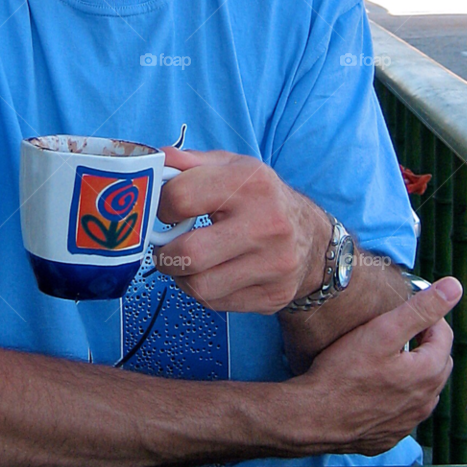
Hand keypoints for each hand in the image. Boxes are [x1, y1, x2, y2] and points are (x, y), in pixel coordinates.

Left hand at [154, 147, 330, 313]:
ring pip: (199, 287)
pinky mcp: (273, 295)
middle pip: (189, 254)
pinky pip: (216, 304)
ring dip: (182, 277)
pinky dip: (204, 292)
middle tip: (167, 247)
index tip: (165, 212)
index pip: (182, 197)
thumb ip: (190, 162)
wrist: (311, 237)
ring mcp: (273, 264)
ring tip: (188, 262)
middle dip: (165, 254)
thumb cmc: (260, 198)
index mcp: (252, 183)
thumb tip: (155, 162)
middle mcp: (267, 224)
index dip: (162, 206)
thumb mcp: (232, 167)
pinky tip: (212, 274)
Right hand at [294, 277, 460, 454]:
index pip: (444, 335)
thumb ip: (421, 308)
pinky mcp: (390, 435)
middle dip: (422, 343)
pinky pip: (403, 411)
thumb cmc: (344, 372)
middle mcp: (426, 402)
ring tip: (384, 355)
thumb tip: (454, 287)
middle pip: (436, 362)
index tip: (405, 308)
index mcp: (429, 373)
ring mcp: (408, 422)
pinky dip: (397, 395)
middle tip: (395, 329)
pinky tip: (373, 385)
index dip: (427, 316)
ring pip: (422, 389)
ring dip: (412, 370)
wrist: (315, 417)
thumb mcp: (383, 331)